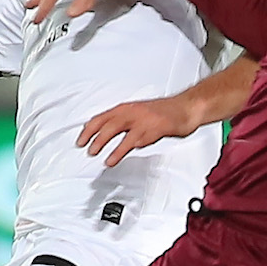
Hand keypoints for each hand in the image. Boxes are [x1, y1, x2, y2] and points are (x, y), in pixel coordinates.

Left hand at [78, 94, 200, 166]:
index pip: (101, 117)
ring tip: (99, 156)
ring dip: (106, 145)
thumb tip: (107, 133)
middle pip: (106, 124)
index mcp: (127, 108)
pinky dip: (123, 150)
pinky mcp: (153, 129)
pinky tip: (115, 158)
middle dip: (93, 138)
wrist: (186, 108)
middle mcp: (132, 112)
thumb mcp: (140, 113)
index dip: (88, 129)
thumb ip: (124, 122)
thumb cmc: (165, 112)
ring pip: (118, 131)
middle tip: (86, 149)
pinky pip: (134, 140)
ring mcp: (142, 120)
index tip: (80, 140)